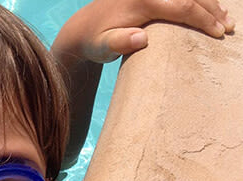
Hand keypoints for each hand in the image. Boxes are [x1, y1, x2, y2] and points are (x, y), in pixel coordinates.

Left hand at [54, 0, 235, 63]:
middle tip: (229, 28)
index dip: (203, 20)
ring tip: (226, 20)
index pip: (182, 7)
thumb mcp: (104, 46)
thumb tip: (142, 38)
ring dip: (210, 4)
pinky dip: (198, 1)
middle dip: (213, 11)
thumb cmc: (95, 41)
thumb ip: (120, 42)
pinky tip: (210, 10)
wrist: (83, 28)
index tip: (219, 34)